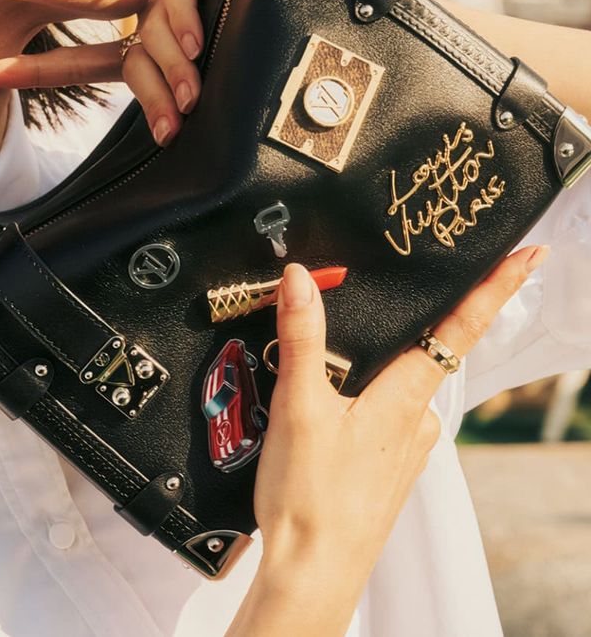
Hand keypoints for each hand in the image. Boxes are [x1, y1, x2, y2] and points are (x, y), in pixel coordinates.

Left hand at [0, 0, 209, 146]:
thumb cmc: (254, 52)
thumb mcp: (208, 85)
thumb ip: (178, 99)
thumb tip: (169, 138)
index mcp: (145, 50)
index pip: (85, 63)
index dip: (39, 68)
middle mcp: (152, 23)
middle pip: (129, 59)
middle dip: (150, 96)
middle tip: (169, 127)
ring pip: (155, 35)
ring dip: (175, 70)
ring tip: (192, 94)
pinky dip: (188, 22)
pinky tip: (197, 43)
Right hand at [226, 246, 549, 636]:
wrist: (312, 573)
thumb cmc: (310, 500)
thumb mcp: (299, 406)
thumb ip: (303, 337)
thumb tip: (302, 280)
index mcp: (406, 396)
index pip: (462, 327)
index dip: (497, 287)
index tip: (530, 256)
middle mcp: (418, 419)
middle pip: (424, 352)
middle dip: (405, 329)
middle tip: (363, 312)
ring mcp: (408, 447)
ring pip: (399, 387)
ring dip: (374, 374)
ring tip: (322, 381)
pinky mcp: (390, 467)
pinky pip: (387, 416)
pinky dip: (366, 402)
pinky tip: (330, 415)